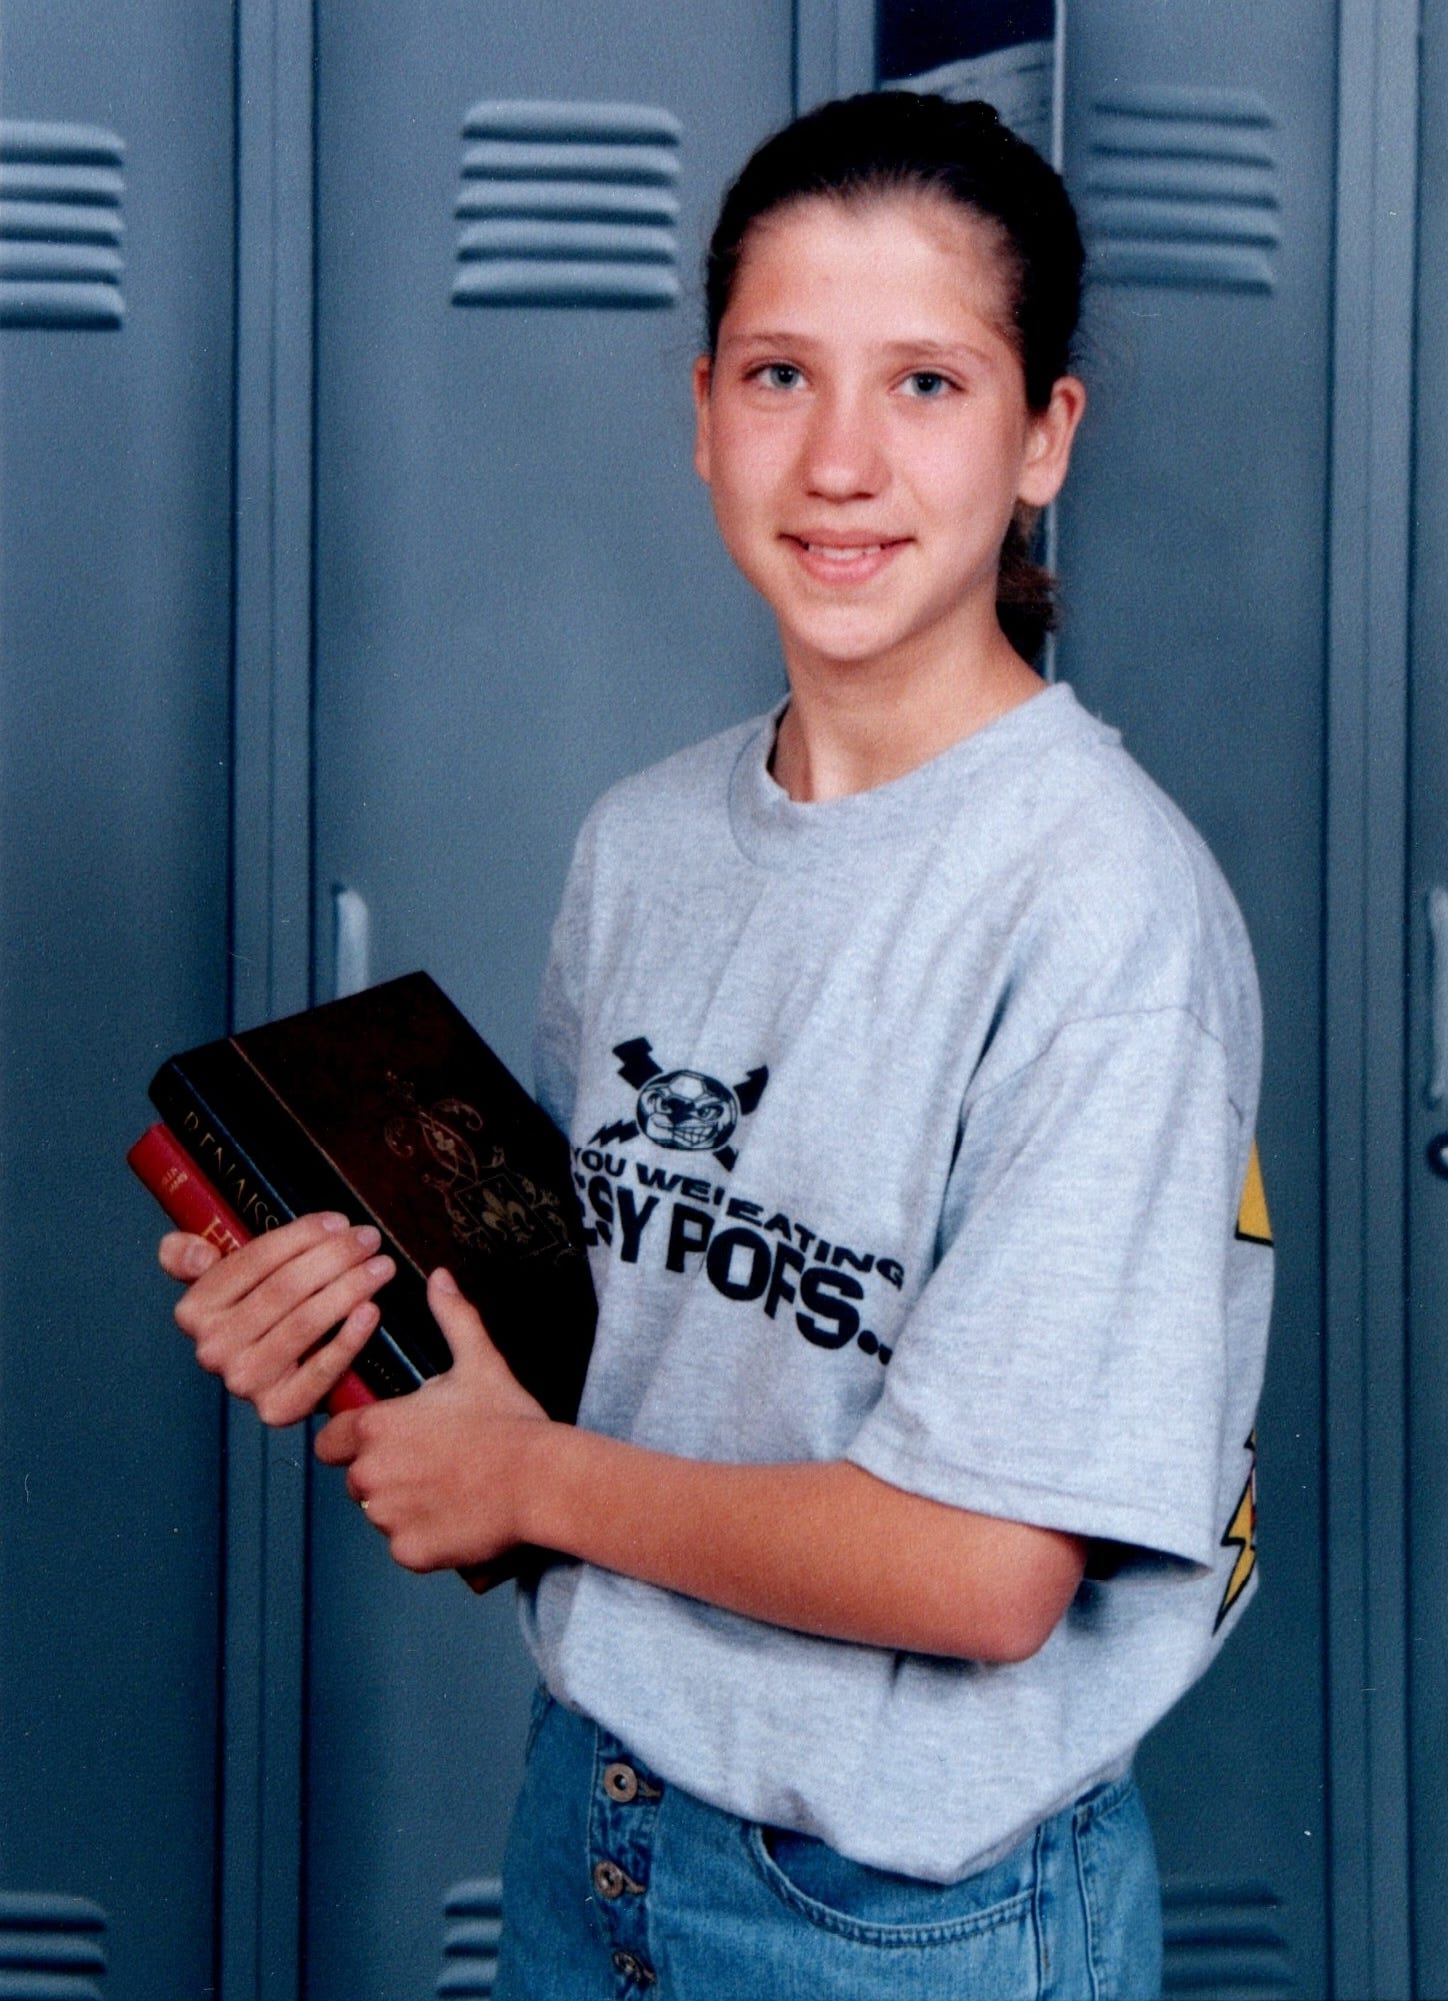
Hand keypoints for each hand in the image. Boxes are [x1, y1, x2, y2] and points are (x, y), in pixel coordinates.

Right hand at [160, 1212, 394, 1425]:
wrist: (279, 1376)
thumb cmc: (259, 1313)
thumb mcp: (220, 1279)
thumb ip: (189, 1256)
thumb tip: (196, 1254)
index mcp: (195, 1310)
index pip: (254, 1261)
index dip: (301, 1236)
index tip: (339, 1222)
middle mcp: (214, 1348)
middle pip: (285, 1289)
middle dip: (335, 1256)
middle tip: (369, 1239)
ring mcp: (245, 1381)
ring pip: (306, 1323)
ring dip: (352, 1287)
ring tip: (381, 1266)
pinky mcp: (279, 1409)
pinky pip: (322, 1370)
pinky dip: (350, 1338)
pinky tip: (372, 1310)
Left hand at [313, 1268, 550, 1573]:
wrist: (542, 1480)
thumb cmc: (509, 1423)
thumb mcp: (478, 1361)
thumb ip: (451, 1318)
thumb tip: (440, 1279)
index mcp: (377, 1428)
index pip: (330, 1441)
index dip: (352, 1441)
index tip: (388, 1439)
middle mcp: (371, 1474)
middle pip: (357, 1479)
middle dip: (386, 1474)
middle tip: (433, 1462)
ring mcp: (388, 1517)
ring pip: (381, 1513)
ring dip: (404, 1505)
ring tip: (450, 1488)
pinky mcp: (409, 1551)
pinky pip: (405, 1545)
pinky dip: (425, 1536)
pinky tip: (457, 1515)